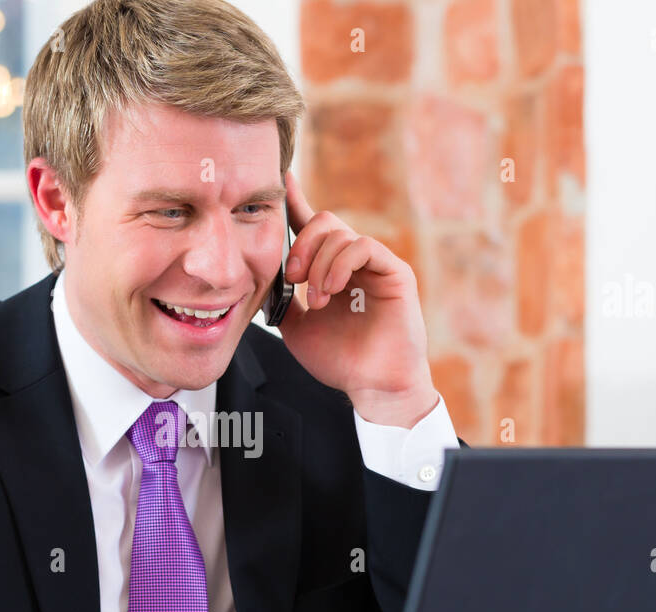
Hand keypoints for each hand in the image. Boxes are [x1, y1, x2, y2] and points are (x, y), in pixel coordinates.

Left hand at [277, 170, 439, 428]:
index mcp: (330, 269)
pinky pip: (363, 246)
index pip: (311, 226)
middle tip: (292, 278)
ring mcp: (375, 265)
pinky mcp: (395, 272)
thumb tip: (261, 277)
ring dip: (318, 266)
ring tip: (316, 300)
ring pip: (340, 234)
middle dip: (300, 245)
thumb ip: (282, 297)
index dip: (295, 202)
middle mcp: (353, 262)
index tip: (279, 180)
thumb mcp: (296, 326)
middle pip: (323, 222)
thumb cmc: (338, 360)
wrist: (370, 385)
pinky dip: (340, 264)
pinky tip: (331, 291)